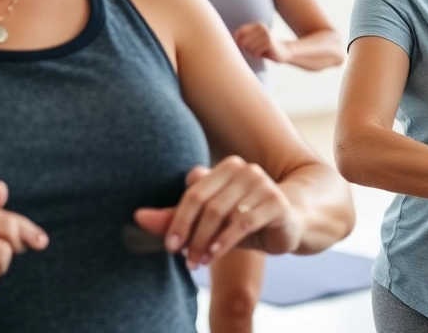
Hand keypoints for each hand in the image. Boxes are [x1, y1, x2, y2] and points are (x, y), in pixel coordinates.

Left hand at [134, 157, 301, 269]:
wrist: (291, 224)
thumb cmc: (245, 221)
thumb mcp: (210, 222)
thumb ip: (175, 218)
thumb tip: (136, 216)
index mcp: (226, 167)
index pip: (193, 192)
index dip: (177, 220)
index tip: (169, 246)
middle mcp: (245, 169)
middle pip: (206, 203)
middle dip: (190, 234)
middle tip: (184, 259)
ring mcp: (263, 183)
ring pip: (223, 213)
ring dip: (206, 241)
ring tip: (198, 262)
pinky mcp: (277, 202)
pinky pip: (244, 222)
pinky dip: (225, 240)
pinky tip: (214, 254)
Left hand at [233, 23, 290, 62]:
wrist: (283, 52)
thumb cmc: (264, 48)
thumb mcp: (254, 40)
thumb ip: (243, 38)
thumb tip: (225, 39)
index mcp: (257, 25)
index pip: (240, 32)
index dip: (237, 41)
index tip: (240, 47)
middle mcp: (262, 27)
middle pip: (243, 41)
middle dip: (247, 49)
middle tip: (253, 51)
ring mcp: (266, 34)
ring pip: (249, 47)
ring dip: (252, 53)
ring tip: (258, 53)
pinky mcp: (269, 43)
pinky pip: (255, 52)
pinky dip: (257, 56)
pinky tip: (262, 55)